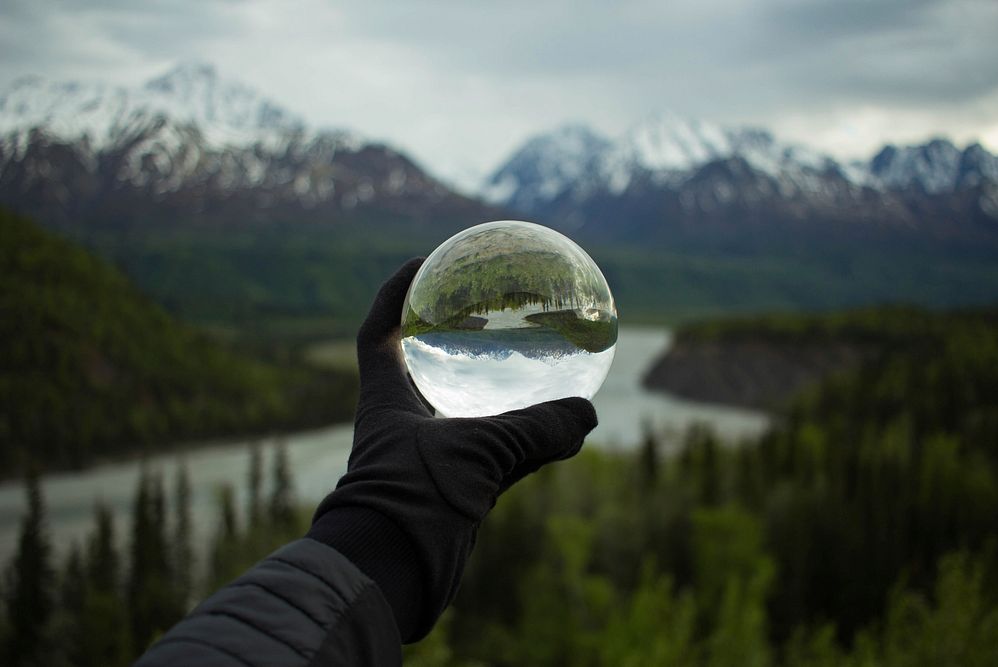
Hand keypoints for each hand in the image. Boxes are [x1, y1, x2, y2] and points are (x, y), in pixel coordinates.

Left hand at [310, 258, 596, 640]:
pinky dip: (518, 436)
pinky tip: (558, 430)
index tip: (420, 264)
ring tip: (526, 355)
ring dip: (484, 382)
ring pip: (459, 407)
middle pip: (419, 364)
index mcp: (386, 400)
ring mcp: (425, 457)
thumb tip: (586, 415)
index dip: (392, 295)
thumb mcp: (478, 454)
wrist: (392, 572)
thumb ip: (534, 432)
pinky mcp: (450, 488)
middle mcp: (402, 425)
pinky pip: (489, 450)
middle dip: (442, 333)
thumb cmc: (414, 499)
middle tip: (481, 306)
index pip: (377, 333)